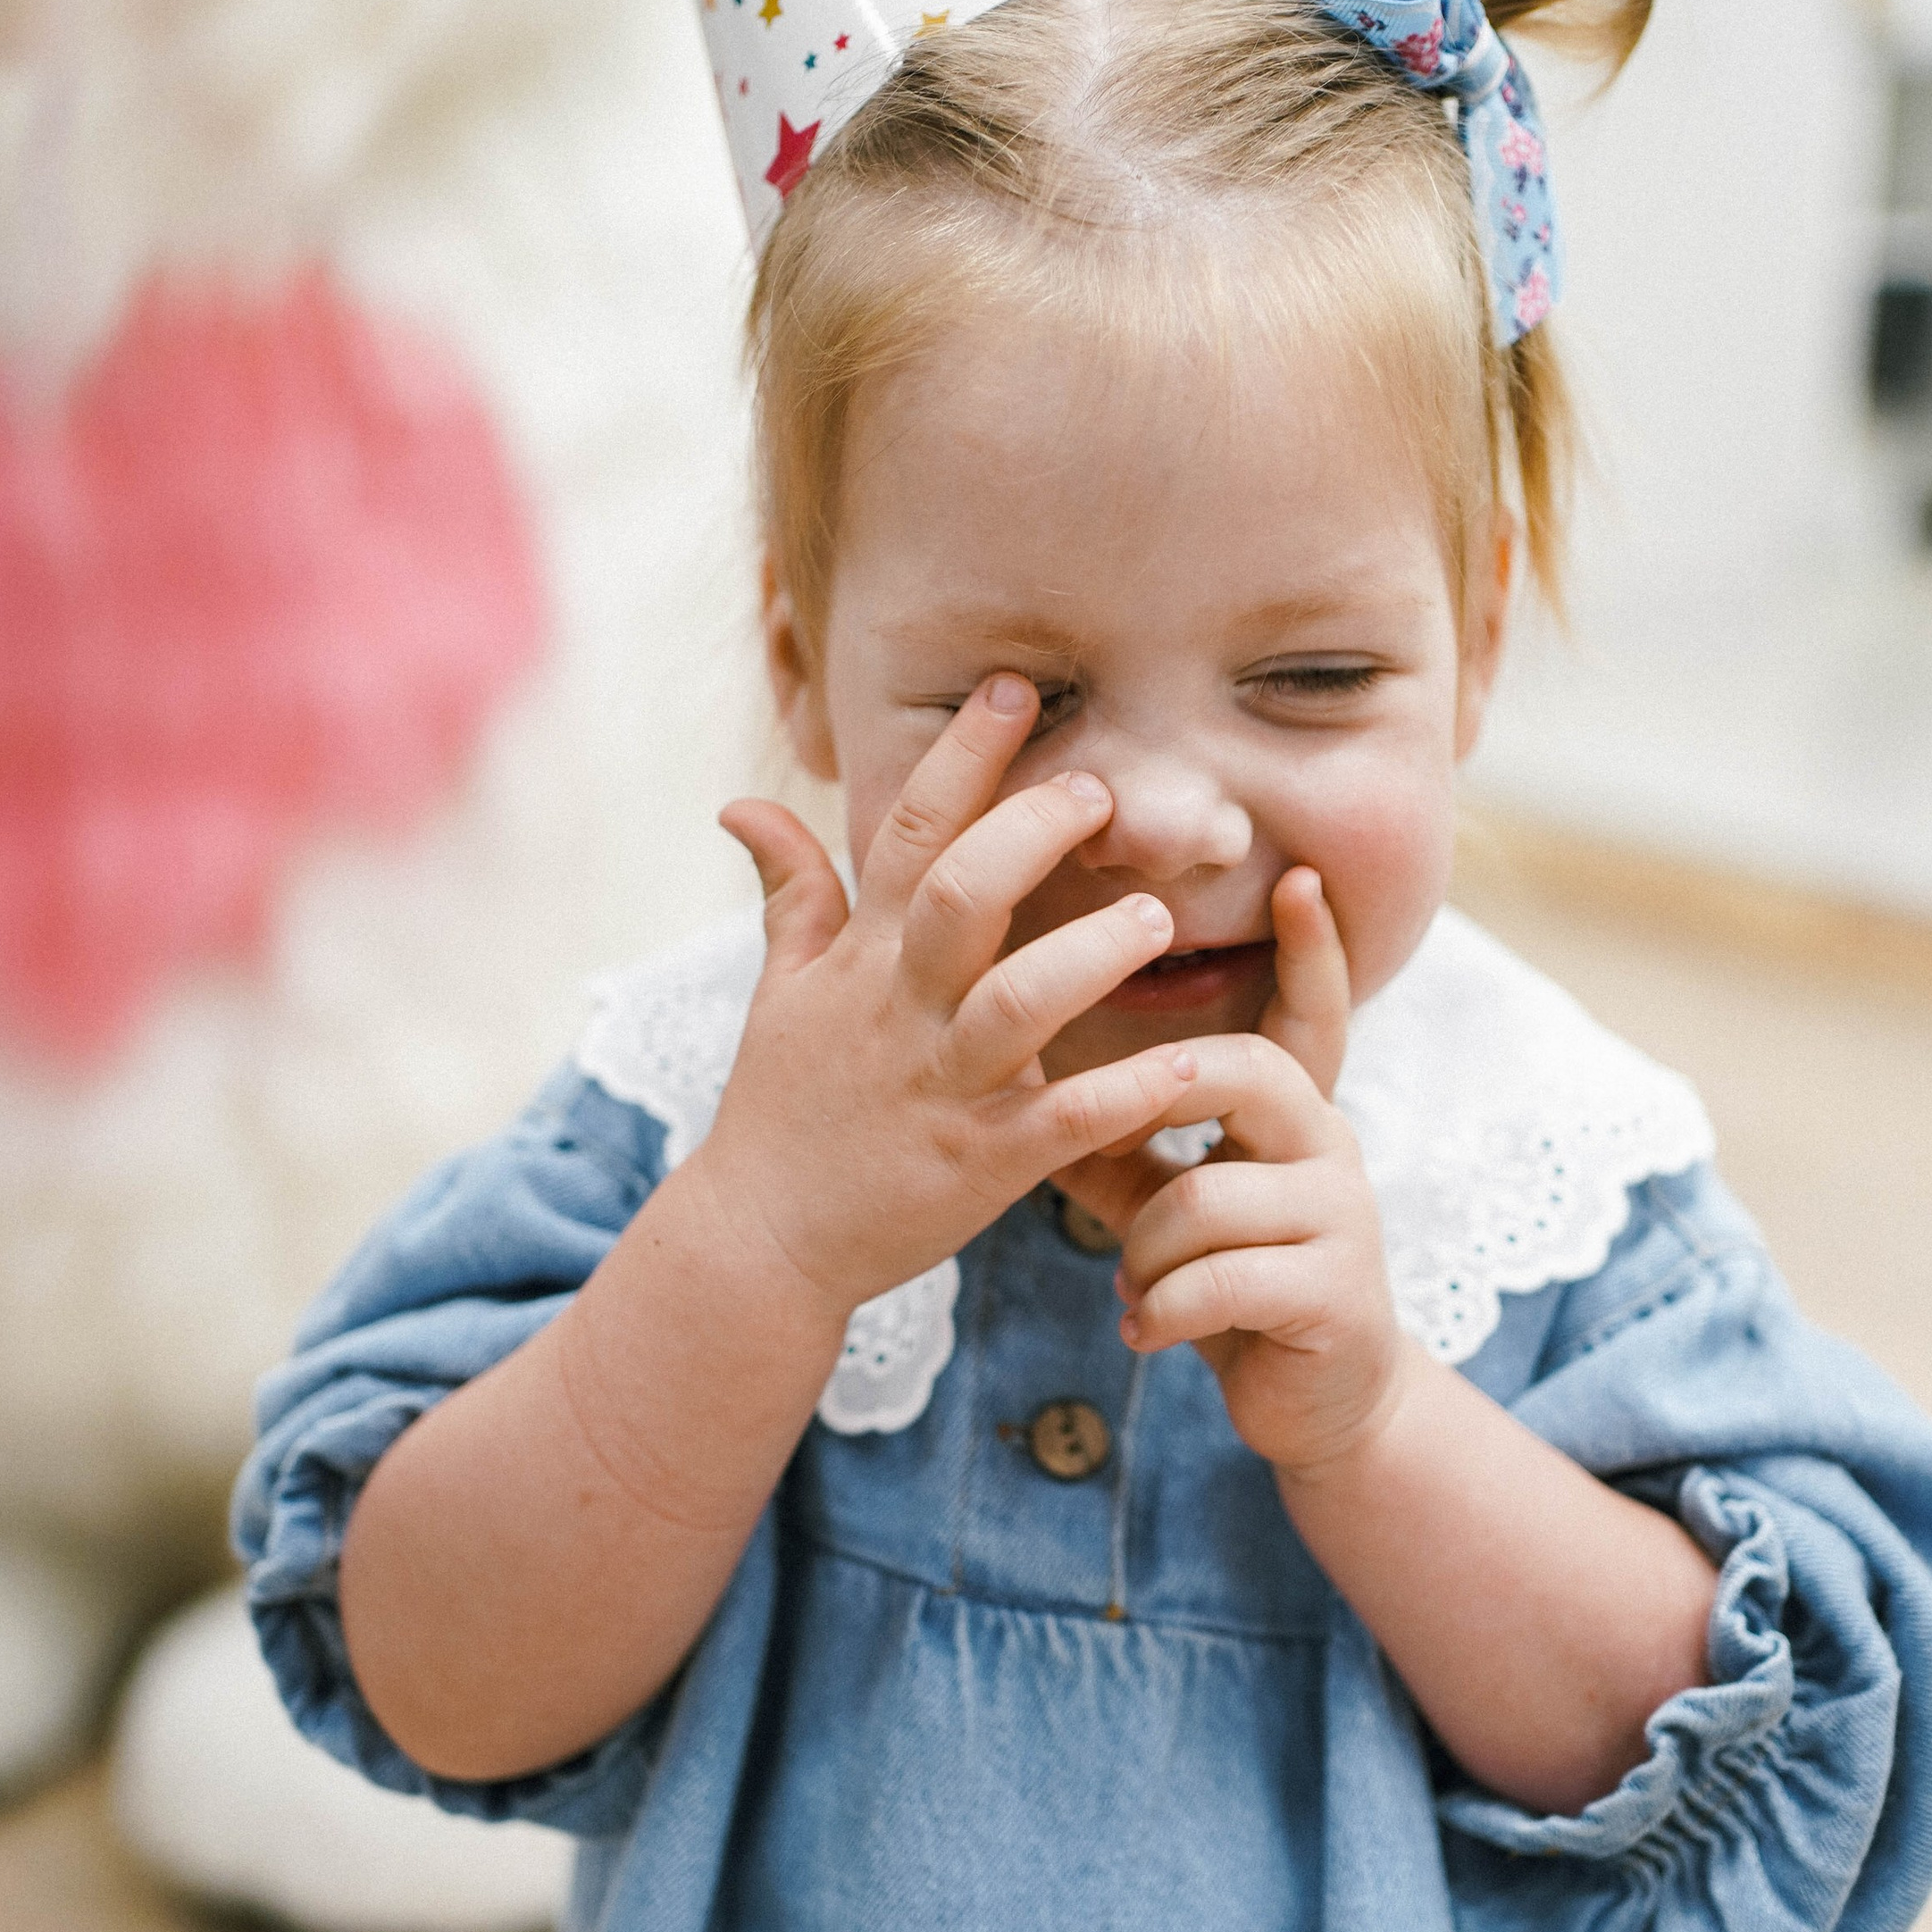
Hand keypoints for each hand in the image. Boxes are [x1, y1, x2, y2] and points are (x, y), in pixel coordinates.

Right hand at [699, 676, 1200, 1323]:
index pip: (906, 835)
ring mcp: (941, 1087)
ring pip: (1017, 1005)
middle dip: (1028, 836)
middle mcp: (900, 1011)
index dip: (960, 758)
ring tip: (1157, 919)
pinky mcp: (979, 1165)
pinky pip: (1061, 1122)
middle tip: (1102, 792)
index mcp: (862, 960)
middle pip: (959, 899)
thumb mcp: (779, 993)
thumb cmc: (782, 1111)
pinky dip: (1123, 1096)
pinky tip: (1189, 1069)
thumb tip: (743, 803)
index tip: (1014, 688)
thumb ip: (788, 893)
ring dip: (1090, 957)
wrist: (761, 1242)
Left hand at [1055, 871, 1406, 1474]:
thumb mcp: (1167, 1206)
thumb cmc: (1230, 1284)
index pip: (1312, 1013)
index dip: (1312, 951)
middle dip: (1164, 1092)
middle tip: (1108, 1136)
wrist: (1315, 1403)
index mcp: (1292, 1114)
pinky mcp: (1334, 1297)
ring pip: (1206, 1196)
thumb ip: (1115, 1142)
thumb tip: (1016, 1071)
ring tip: (1135, 1287)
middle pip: (1248, 1071)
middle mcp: (1329, 1149)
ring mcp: (1342, 1223)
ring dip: (1146, 1251)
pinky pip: (1219, 1282)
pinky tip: (1142, 1331)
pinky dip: (1161, 1311)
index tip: (1297, 878)